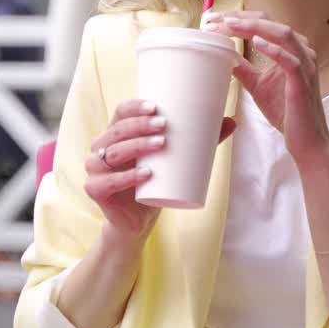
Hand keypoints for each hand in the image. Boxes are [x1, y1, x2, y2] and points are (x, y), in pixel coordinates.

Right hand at [85, 99, 236, 245]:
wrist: (138, 220)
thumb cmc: (154, 184)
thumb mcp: (175, 160)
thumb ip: (200, 141)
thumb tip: (233, 122)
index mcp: (117, 134)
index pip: (121, 112)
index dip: (135, 107)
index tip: (157, 107)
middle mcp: (102, 147)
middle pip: (117, 130)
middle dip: (140, 125)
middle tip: (165, 125)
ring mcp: (96, 169)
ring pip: (113, 152)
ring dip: (137, 146)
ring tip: (162, 145)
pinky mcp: (96, 190)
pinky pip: (107, 181)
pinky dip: (127, 177)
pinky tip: (145, 173)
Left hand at [204, 11, 328, 162]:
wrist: (305, 140)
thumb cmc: (286, 112)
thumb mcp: (257, 85)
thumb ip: (243, 68)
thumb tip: (223, 55)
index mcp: (290, 49)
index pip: (263, 24)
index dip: (238, 18)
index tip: (212, 19)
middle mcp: (300, 51)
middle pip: (271, 23)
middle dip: (241, 18)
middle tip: (214, 19)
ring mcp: (305, 64)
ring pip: (282, 34)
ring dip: (254, 27)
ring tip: (231, 25)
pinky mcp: (303, 81)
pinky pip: (290, 60)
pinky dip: (273, 49)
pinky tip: (255, 42)